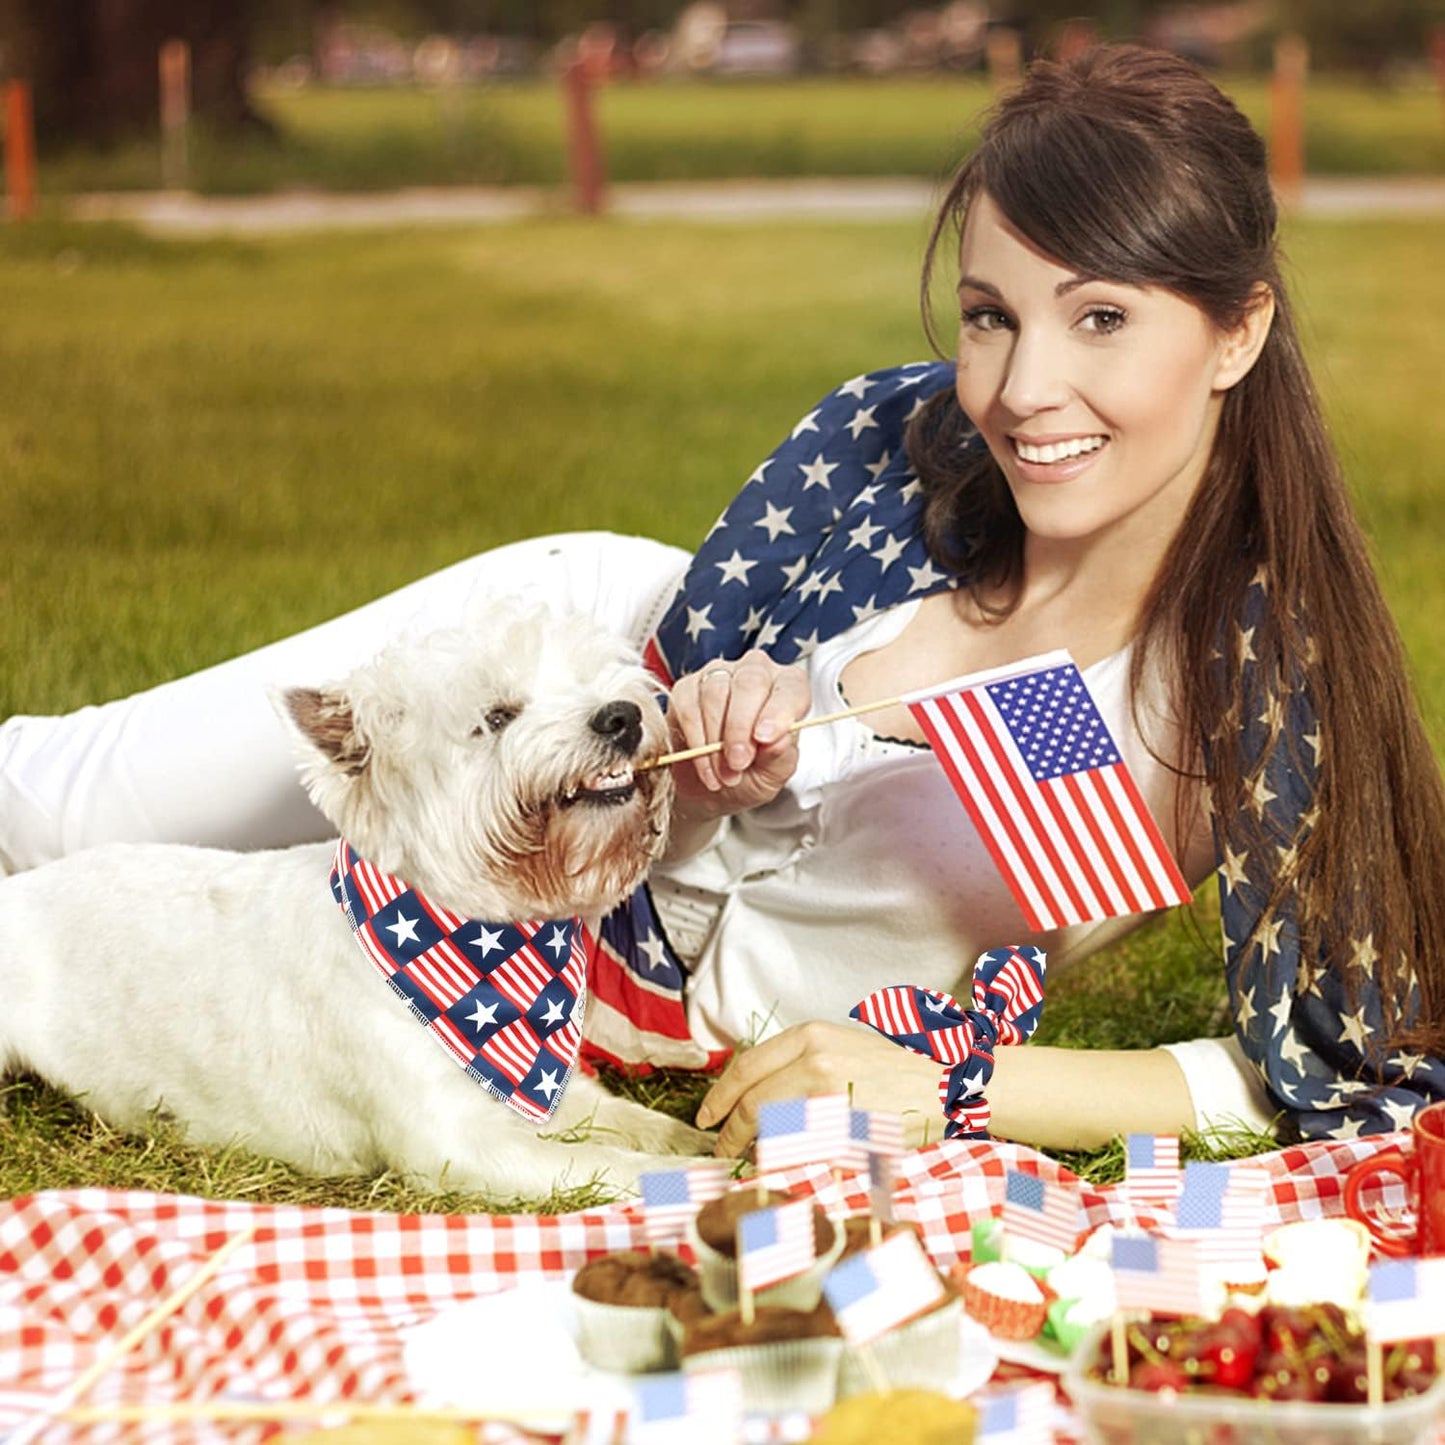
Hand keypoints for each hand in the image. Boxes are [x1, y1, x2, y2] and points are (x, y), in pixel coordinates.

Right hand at [667, 651, 809, 822]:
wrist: (716, 785)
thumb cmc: (754, 772)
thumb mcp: (774, 773)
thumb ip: (780, 756)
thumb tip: (778, 740)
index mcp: (789, 687)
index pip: (791, 687)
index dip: (779, 711)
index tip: (765, 739)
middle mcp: (755, 672)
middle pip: (749, 682)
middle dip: (741, 727)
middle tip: (738, 763)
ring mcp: (718, 675)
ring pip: (715, 694)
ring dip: (716, 741)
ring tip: (724, 774)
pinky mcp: (686, 689)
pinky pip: (688, 709)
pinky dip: (696, 744)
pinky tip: (706, 768)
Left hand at [695, 1021, 944, 1156]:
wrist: (944, 1085)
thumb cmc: (892, 1069)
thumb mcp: (840, 1046)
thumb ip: (798, 1062)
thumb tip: (756, 1093)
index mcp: (810, 1036)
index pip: (746, 1067)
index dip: (720, 1096)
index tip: (707, 1116)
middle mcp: (815, 1060)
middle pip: (752, 1100)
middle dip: (729, 1129)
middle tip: (720, 1147)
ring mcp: (829, 1095)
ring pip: (771, 1128)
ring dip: (753, 1149)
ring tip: (749, 1159)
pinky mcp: (846, 1128)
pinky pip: (800, 1150)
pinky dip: (783, 1160)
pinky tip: (783, 1166)